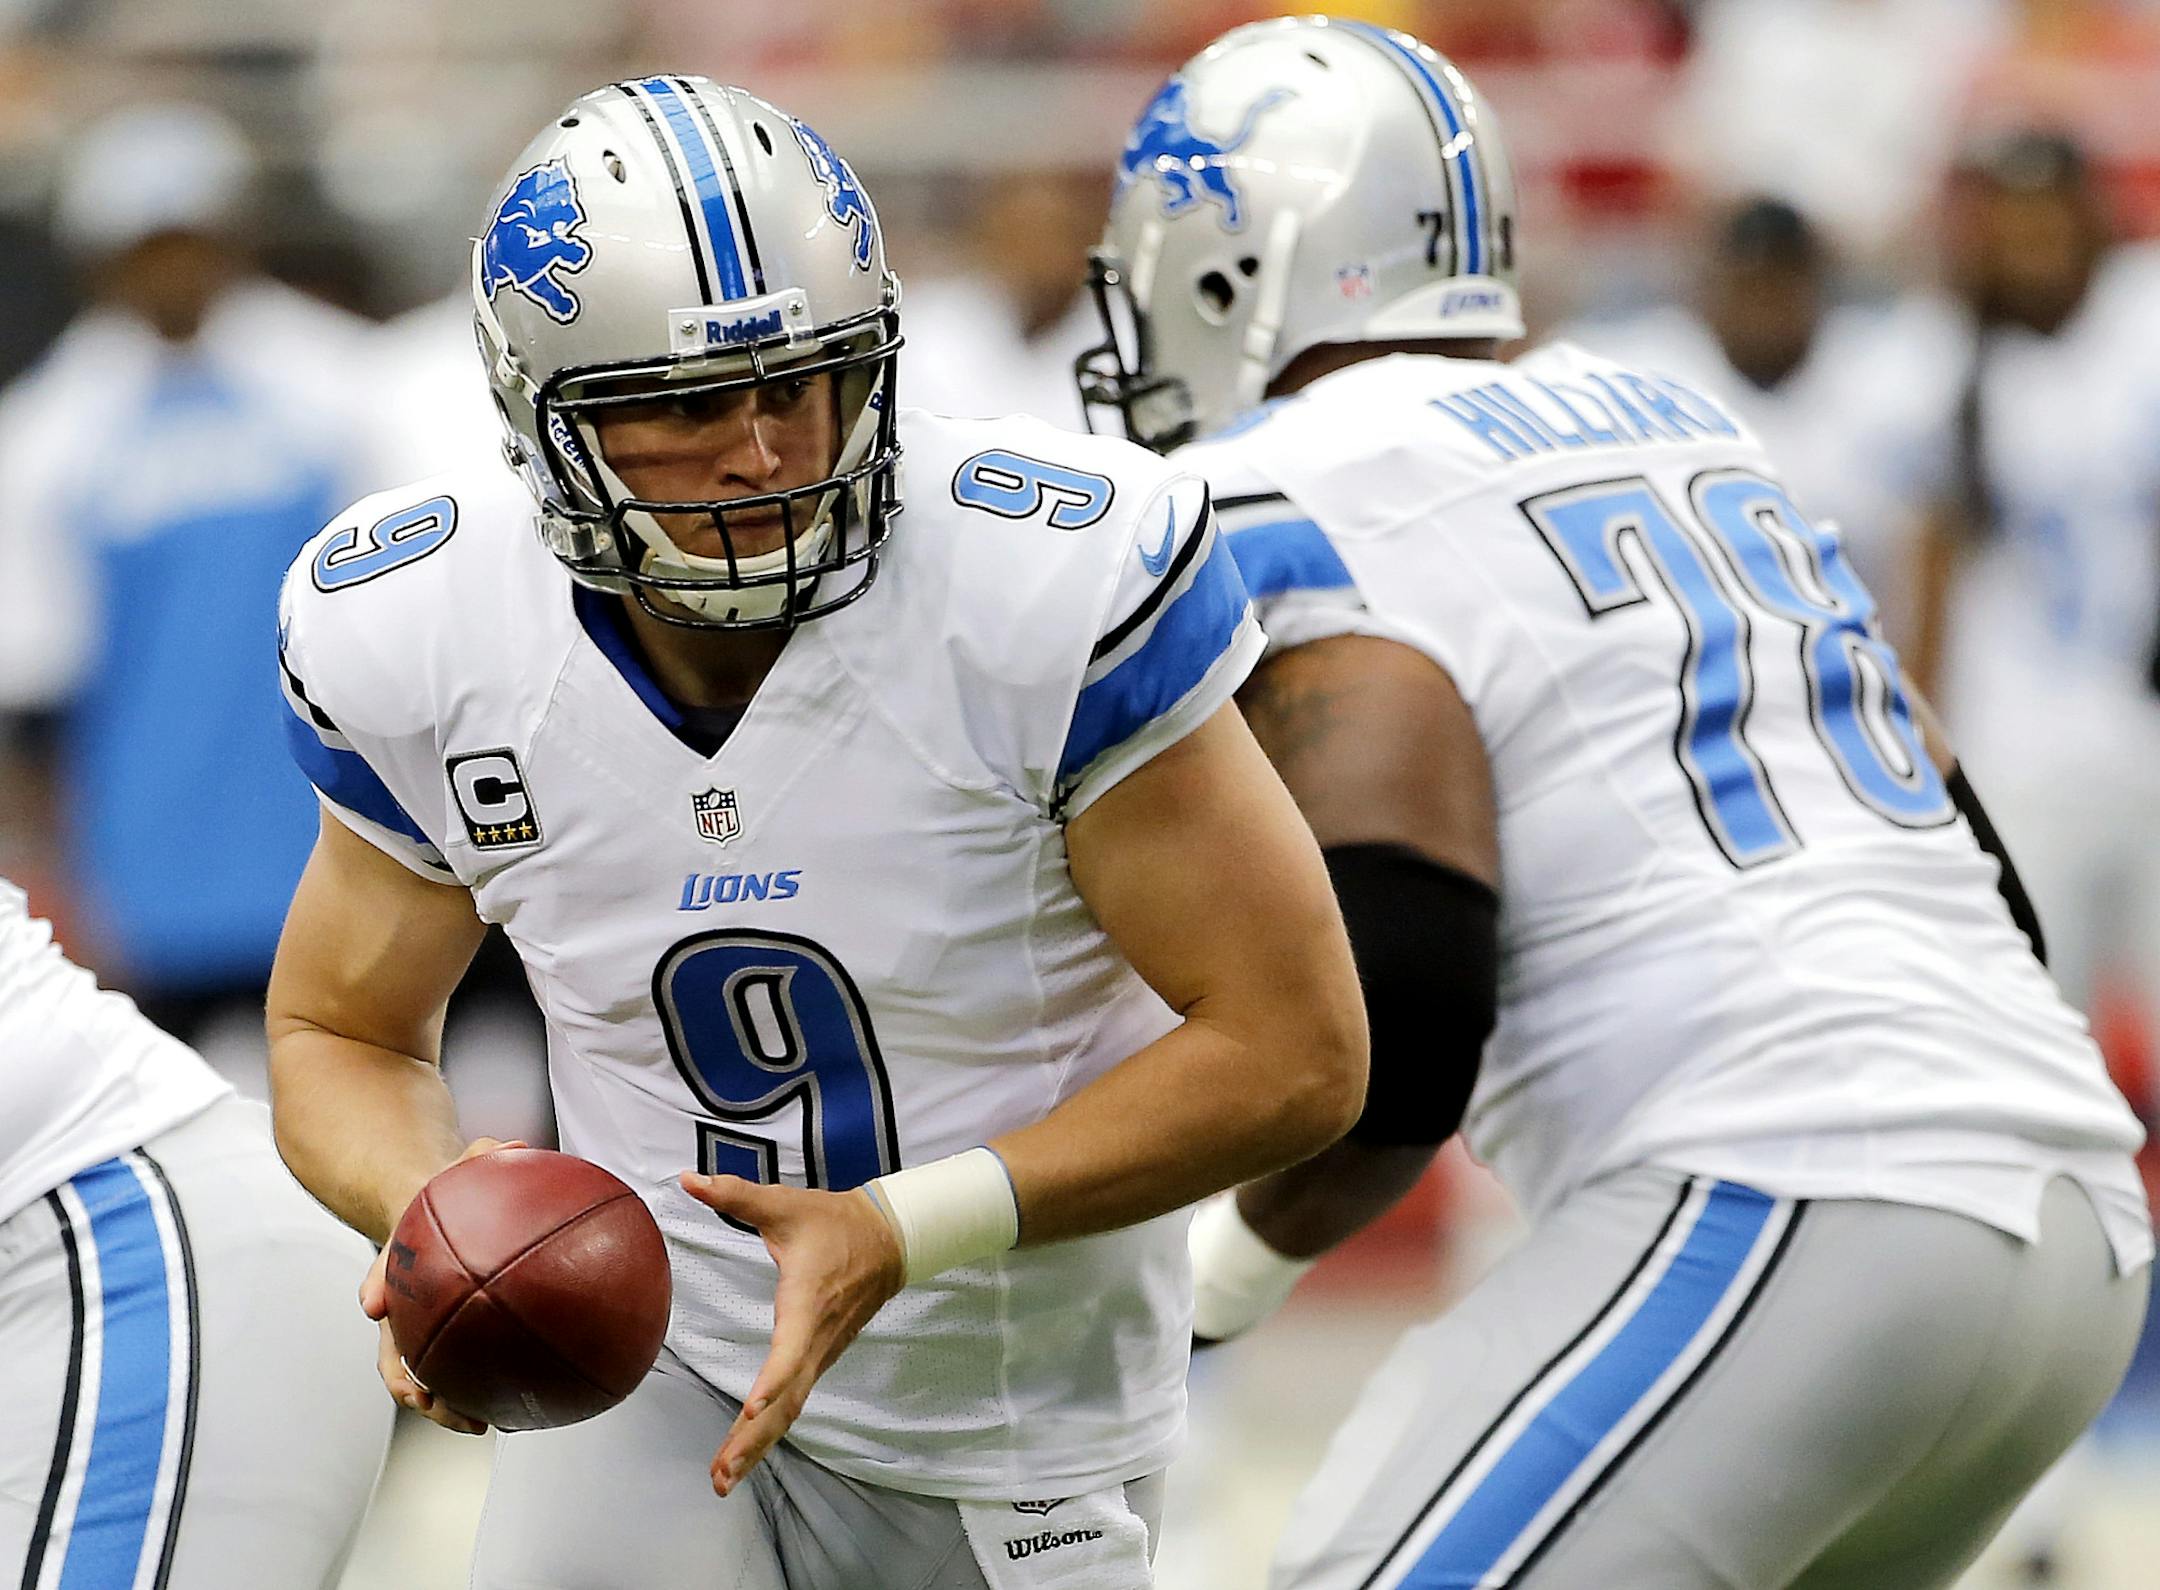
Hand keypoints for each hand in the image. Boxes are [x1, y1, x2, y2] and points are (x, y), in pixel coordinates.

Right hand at [359, 1136, 523, 1435]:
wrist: (429, 1212)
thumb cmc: (449, 1192)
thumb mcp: (462, 1165)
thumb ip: (484, 1156)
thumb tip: (514, 1147)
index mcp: (399, 1262)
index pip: (381, 1274)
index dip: (376, 1286)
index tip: (373, 1306)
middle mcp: (400, 1305)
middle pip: (391, 1350)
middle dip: (406, 1381)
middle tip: (428, 1402)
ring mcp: (418, 1328)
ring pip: (421, 1376)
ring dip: (443, 1405)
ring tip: (481, 1424)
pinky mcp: (443, 1340)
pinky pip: (458, 1372)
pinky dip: (480, 1391)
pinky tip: (520, 1405)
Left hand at [679, 1172, 905, 1495]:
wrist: (891, 1238)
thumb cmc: (834, 1222)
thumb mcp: (785, 1205)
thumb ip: (735, 1194)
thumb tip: (689, 1179)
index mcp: (806, 1303)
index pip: (791, 1349)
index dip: (773, 1380)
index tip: (754, 1408)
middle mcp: (816, 1338)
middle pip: (787, 1400)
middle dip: (754, 1439)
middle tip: (722, 1474)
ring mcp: (822, 1352)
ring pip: (791, 1408)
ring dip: (758, 1444)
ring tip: (724, 1479)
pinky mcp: (820, 1357)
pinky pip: (795, 1401)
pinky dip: (771, 1431)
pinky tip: (747, 1451)